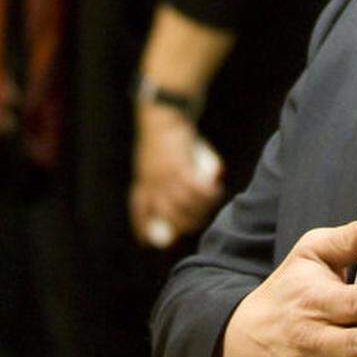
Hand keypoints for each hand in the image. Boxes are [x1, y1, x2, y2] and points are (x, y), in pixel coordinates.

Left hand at [129, 104, 223, 245]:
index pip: (141, 212)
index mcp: (143, 183)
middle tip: (199, 218)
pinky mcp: (179, 166)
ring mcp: (165, 176)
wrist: (164, 115)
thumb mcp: (155, 160)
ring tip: (211, 200)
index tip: (150, 241)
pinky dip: (206, 193)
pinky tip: (215, 190)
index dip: (144, 229)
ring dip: (201, 208)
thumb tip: (186, 192)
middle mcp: (152, 184)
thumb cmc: (163, 135)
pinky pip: (195, 189)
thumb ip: (167, 177)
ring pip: (184, 206)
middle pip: (168, 217)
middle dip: (185, 224)